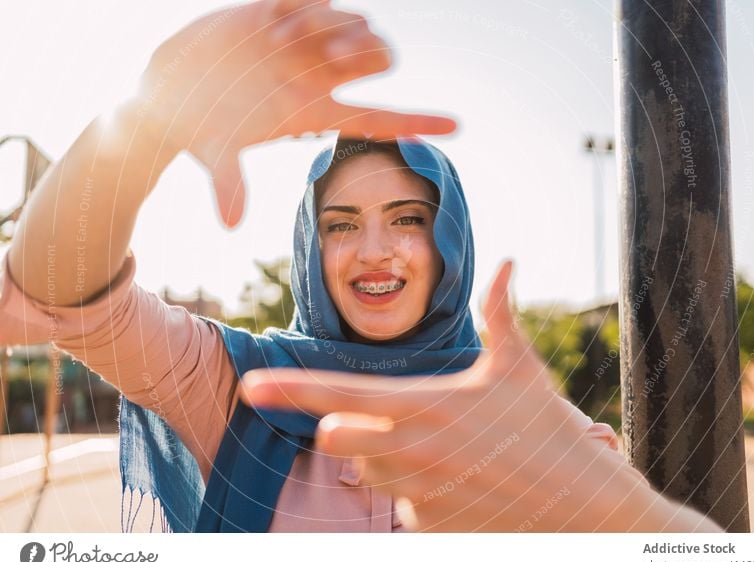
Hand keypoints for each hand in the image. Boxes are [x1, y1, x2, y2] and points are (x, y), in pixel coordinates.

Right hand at [133, 0, 455, 227]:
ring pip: (359, 23)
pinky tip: (273, 19)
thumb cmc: (198, 127)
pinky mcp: (287, 14)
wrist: (172, 86)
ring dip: (332, 25)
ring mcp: (307, 44)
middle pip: (381, 59)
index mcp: (316, 112)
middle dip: (365, 53)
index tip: (458, 127)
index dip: (419, 122)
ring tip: (283, 37)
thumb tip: (231, 224)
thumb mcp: (214, 152)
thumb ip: (228, 182)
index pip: (381, 118)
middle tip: (325, 56)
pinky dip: (309, 4)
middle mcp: (322, 78)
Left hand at [241, 259, 680, 531]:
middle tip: (388, 416)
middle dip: (346, 424)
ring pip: (365, 470)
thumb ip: (501, 312)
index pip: (337, 393)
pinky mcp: (428, 525)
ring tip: (439, 447)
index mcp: (423, 404)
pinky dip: (414, 489)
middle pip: (336, 436)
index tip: (250, 386)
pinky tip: (458, 482)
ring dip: (383, 455)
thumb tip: (509, 261)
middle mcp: (411, 450)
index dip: (289, 389)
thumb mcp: (521, 366)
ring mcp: (416, 492)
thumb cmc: (549, 427)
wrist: (581, 504)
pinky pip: (398, 503)